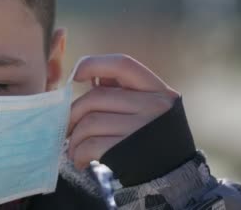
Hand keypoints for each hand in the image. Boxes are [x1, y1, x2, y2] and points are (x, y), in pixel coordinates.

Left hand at [67, 54, 178, 169]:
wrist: (172, 176)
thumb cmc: (151, 136)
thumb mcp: (147, 106)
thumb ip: (123, 89)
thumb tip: (91, 76)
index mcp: (157, 89)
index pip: (121, 64)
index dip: (93, 64)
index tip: (76, 76)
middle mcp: (153, 106)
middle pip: (96, 97)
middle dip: (72, 113)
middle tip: (68, 126)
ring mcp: (141, 129)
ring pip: (89, 122)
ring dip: (74, 137)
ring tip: (73, 147)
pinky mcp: (128, 152)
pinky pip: (90, 146)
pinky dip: (78, 153)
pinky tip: (80, 160)